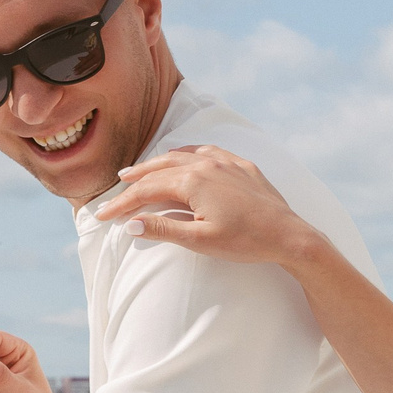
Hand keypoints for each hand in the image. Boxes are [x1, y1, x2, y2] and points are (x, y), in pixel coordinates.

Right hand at [90, 144, 329, 267]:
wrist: (289, 235)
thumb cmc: (245, 241)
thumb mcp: (200, 240)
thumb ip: (163, 228)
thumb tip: (131, 223)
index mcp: (192, 181)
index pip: (146, 190)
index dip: (122, 203)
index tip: (103, 216)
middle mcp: (206, 164)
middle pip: (159, 170)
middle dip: (134, 181)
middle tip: (114, 190)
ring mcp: (226, 161)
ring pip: (181, 157)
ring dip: (156, 164)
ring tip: (137, 171)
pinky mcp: (241, 166)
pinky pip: (206, 152)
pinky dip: (186, 154)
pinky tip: (181, 156)